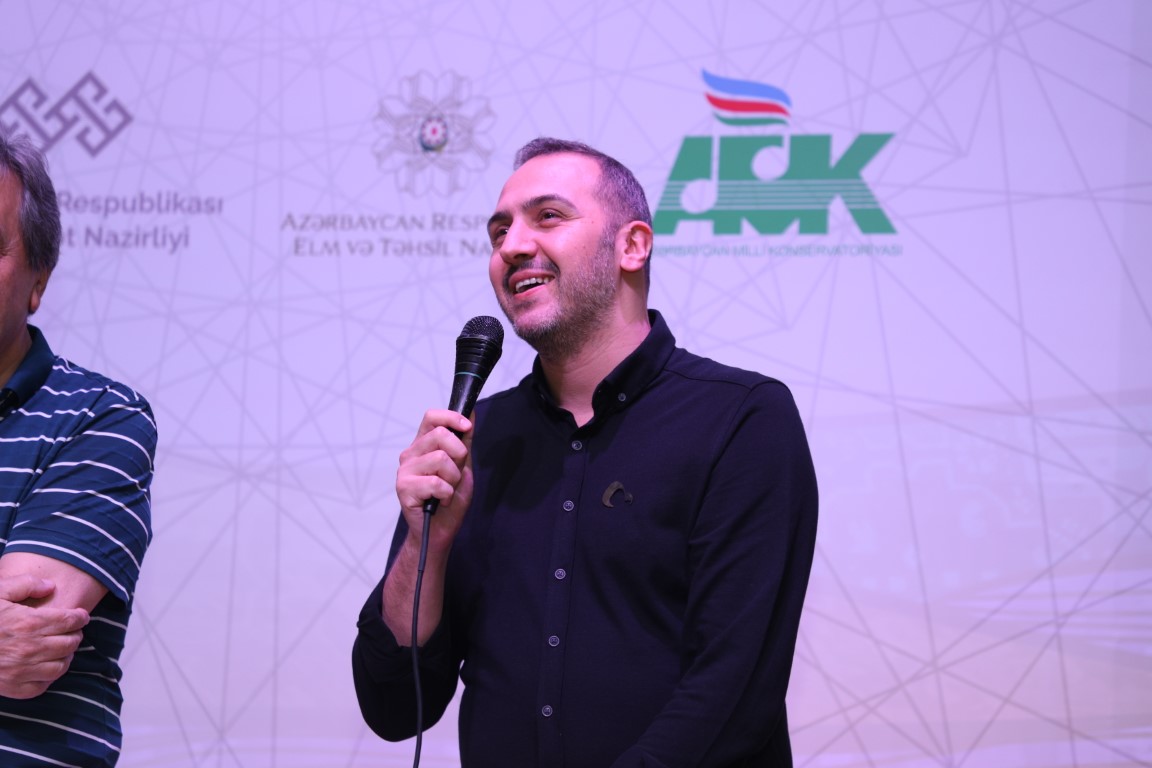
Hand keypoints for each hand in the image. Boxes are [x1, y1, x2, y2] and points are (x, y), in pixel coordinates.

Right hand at [0, 574, 88, 698]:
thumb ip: (26, 584)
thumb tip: (50, 586)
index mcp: (29, 623)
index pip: (69, 620)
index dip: (80, 617)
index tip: (81, 615)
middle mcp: (29, 649)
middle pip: (69, 643)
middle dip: (75, 635)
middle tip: (73, 631)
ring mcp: (21, 671)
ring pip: (60, 666)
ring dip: (67, 656)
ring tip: (64, 648)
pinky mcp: (11, 688)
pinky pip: (41, 686)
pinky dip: (49, 677)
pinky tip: (47, 667)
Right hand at [395, 409, 474, 553]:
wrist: (440, 531)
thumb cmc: (449, 500)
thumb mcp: (463, 466)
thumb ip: (465, 441)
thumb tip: (471, 412)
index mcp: (423, 445)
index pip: (431, 417)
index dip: (451, 417)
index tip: (467, 427)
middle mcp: (411, 455)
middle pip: (440, 435)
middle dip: (459, 455)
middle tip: (456, 474)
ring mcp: (405, 471)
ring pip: (440, 459)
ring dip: (453, 479)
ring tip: (447, 491)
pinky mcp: (404, 488)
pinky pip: (436, 482)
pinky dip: (446, 494)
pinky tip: (440, 501)